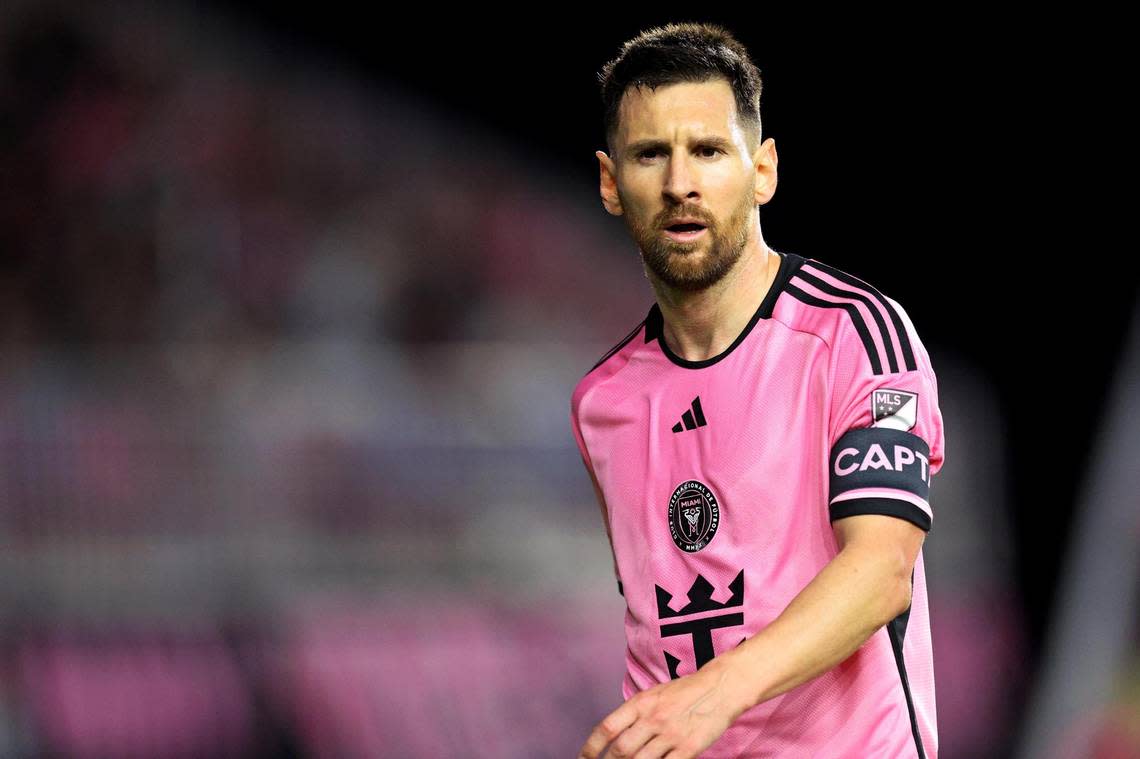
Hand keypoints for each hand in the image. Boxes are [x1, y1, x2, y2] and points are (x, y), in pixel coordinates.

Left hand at [576, 655, 748, 757]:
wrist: (721, 687)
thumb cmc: (686, 691)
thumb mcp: (655, 694)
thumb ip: (636, 712)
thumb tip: (615, 735)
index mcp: (641, 702)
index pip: (607, 728)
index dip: (591, 747)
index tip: (584, 758)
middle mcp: (652, 718)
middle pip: (621, 750)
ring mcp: (670, 734)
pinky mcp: (688, 748)